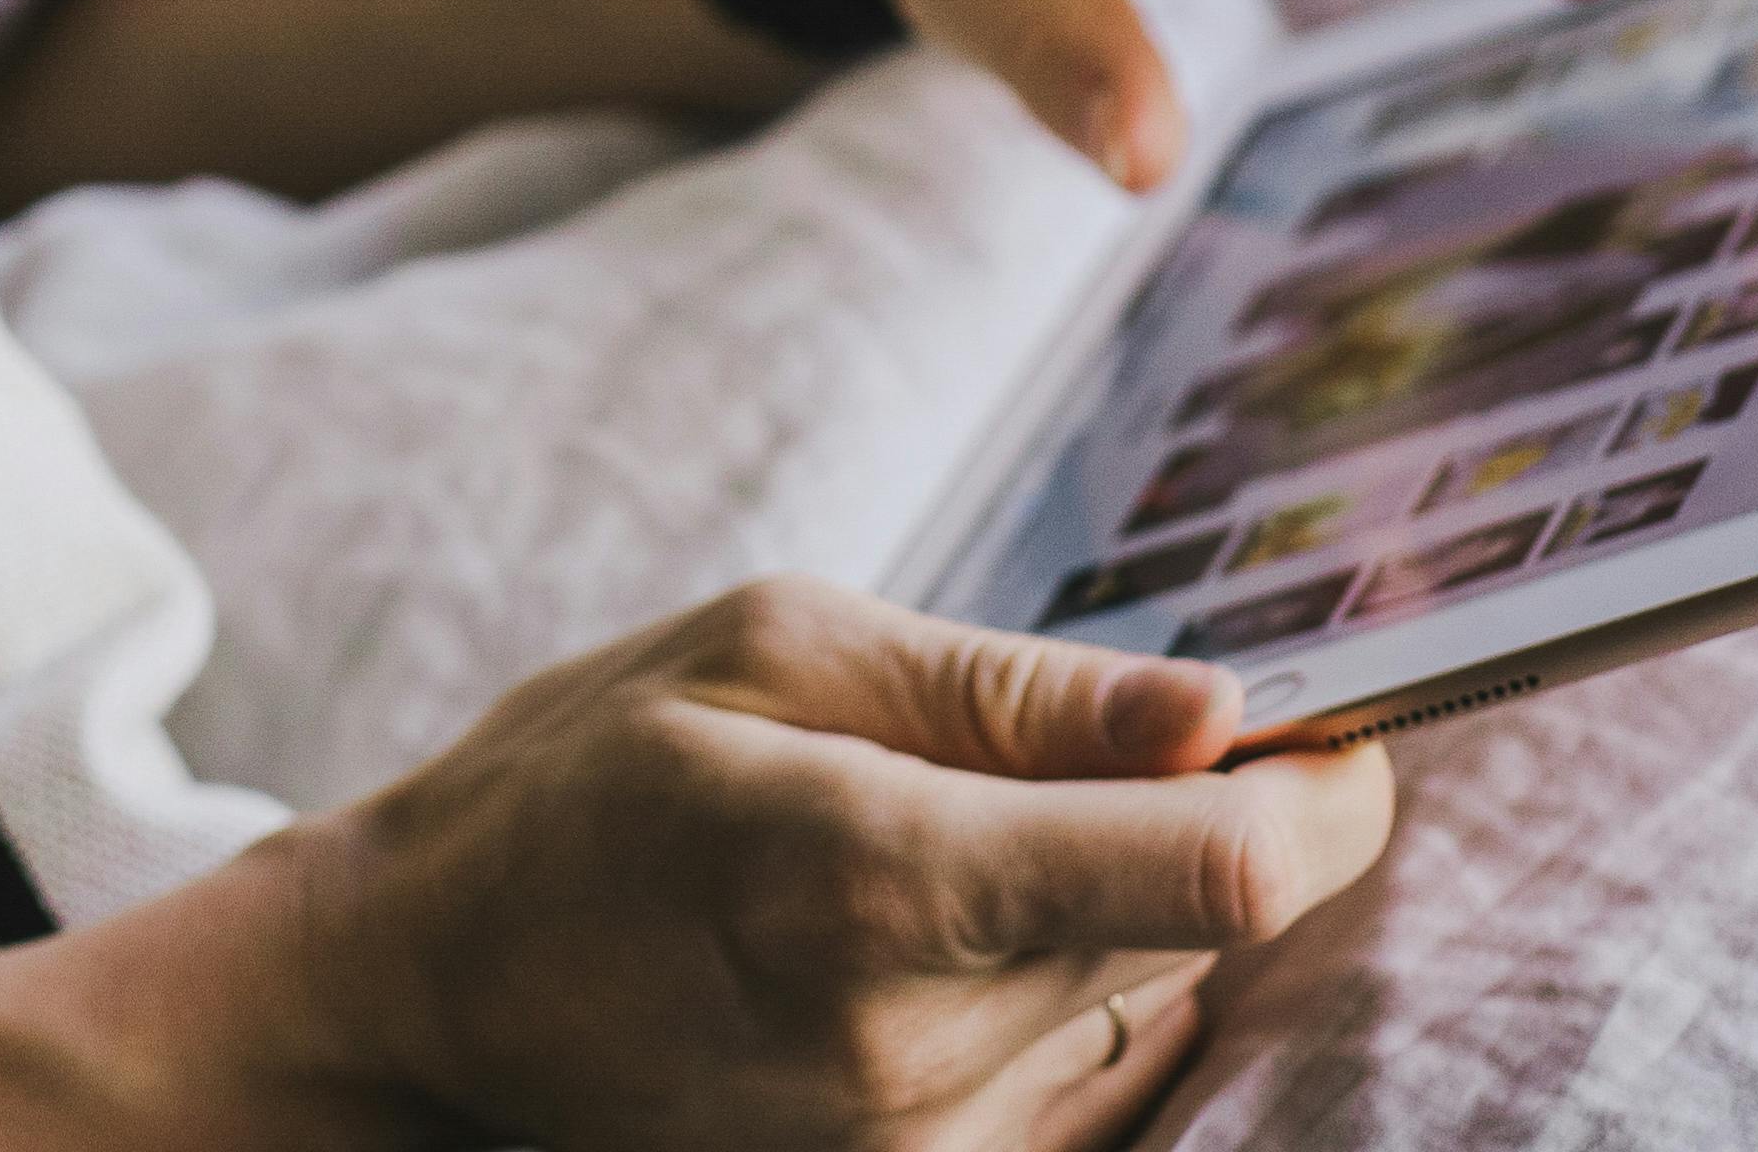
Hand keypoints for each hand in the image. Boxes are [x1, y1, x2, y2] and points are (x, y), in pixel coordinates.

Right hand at [292, 575, 1383, 1151]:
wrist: (424, 999)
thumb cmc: (581, 785)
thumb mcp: (768, 653)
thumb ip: (1011, 690)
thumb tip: (1223, 706)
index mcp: (879, 874)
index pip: (1219, 873)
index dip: (1325, 794)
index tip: (1333, 728)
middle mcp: (919, 1046)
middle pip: (1206, 934)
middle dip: (1209, 825)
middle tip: (1094, 746)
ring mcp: (920, 1148)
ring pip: (1146, 1005)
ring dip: (1111, 910)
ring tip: (952, 841)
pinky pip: (1078, 1078)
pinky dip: (1054, 989)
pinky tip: (929, 934)